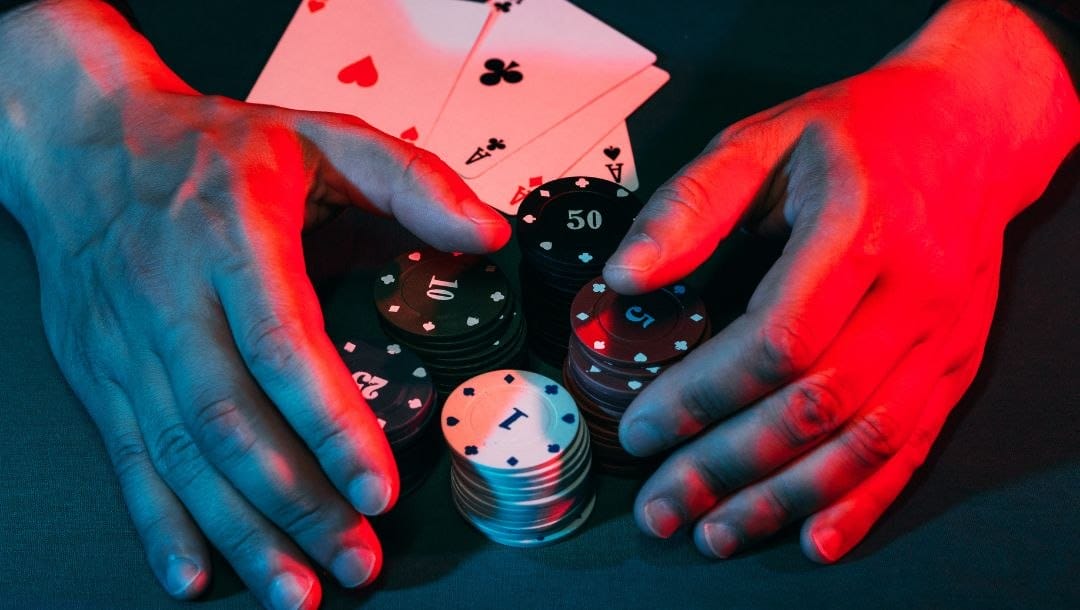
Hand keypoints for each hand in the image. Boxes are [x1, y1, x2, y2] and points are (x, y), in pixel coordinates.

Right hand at [0, 2, 508, 607]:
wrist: (84, 142)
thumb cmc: (213, 146)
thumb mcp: (320, 135)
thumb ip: (411, 180)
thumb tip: (490, 233)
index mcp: (233, 239)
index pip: (282, 343)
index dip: (329, 422)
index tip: (378, 485)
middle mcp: (172, 299)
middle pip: (232, 419)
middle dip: (297, 502)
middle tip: (355, 560)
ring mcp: (127, 343)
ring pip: (183, 454)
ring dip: (241, 530)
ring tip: (297, 590)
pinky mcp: (100, 373)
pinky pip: (128, 458)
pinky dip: (161, 523)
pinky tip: (195, 574)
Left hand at [603, 0, 1077, 561]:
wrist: (971, 127)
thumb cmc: (855, 131)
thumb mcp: (763, 138)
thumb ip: (692, 204)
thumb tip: (626, 276)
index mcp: (854, 229)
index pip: (776, 338)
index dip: (704, 394)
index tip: (643, 428)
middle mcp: (909, 292)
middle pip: (814, 404)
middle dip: (728, 465)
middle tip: (661, 506)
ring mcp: (941, 336)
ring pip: (863, 441)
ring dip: (785, 497)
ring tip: (715, 533)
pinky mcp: (956, 364)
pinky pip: (913, 446)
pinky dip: (865, 502)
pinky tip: (817, 538)